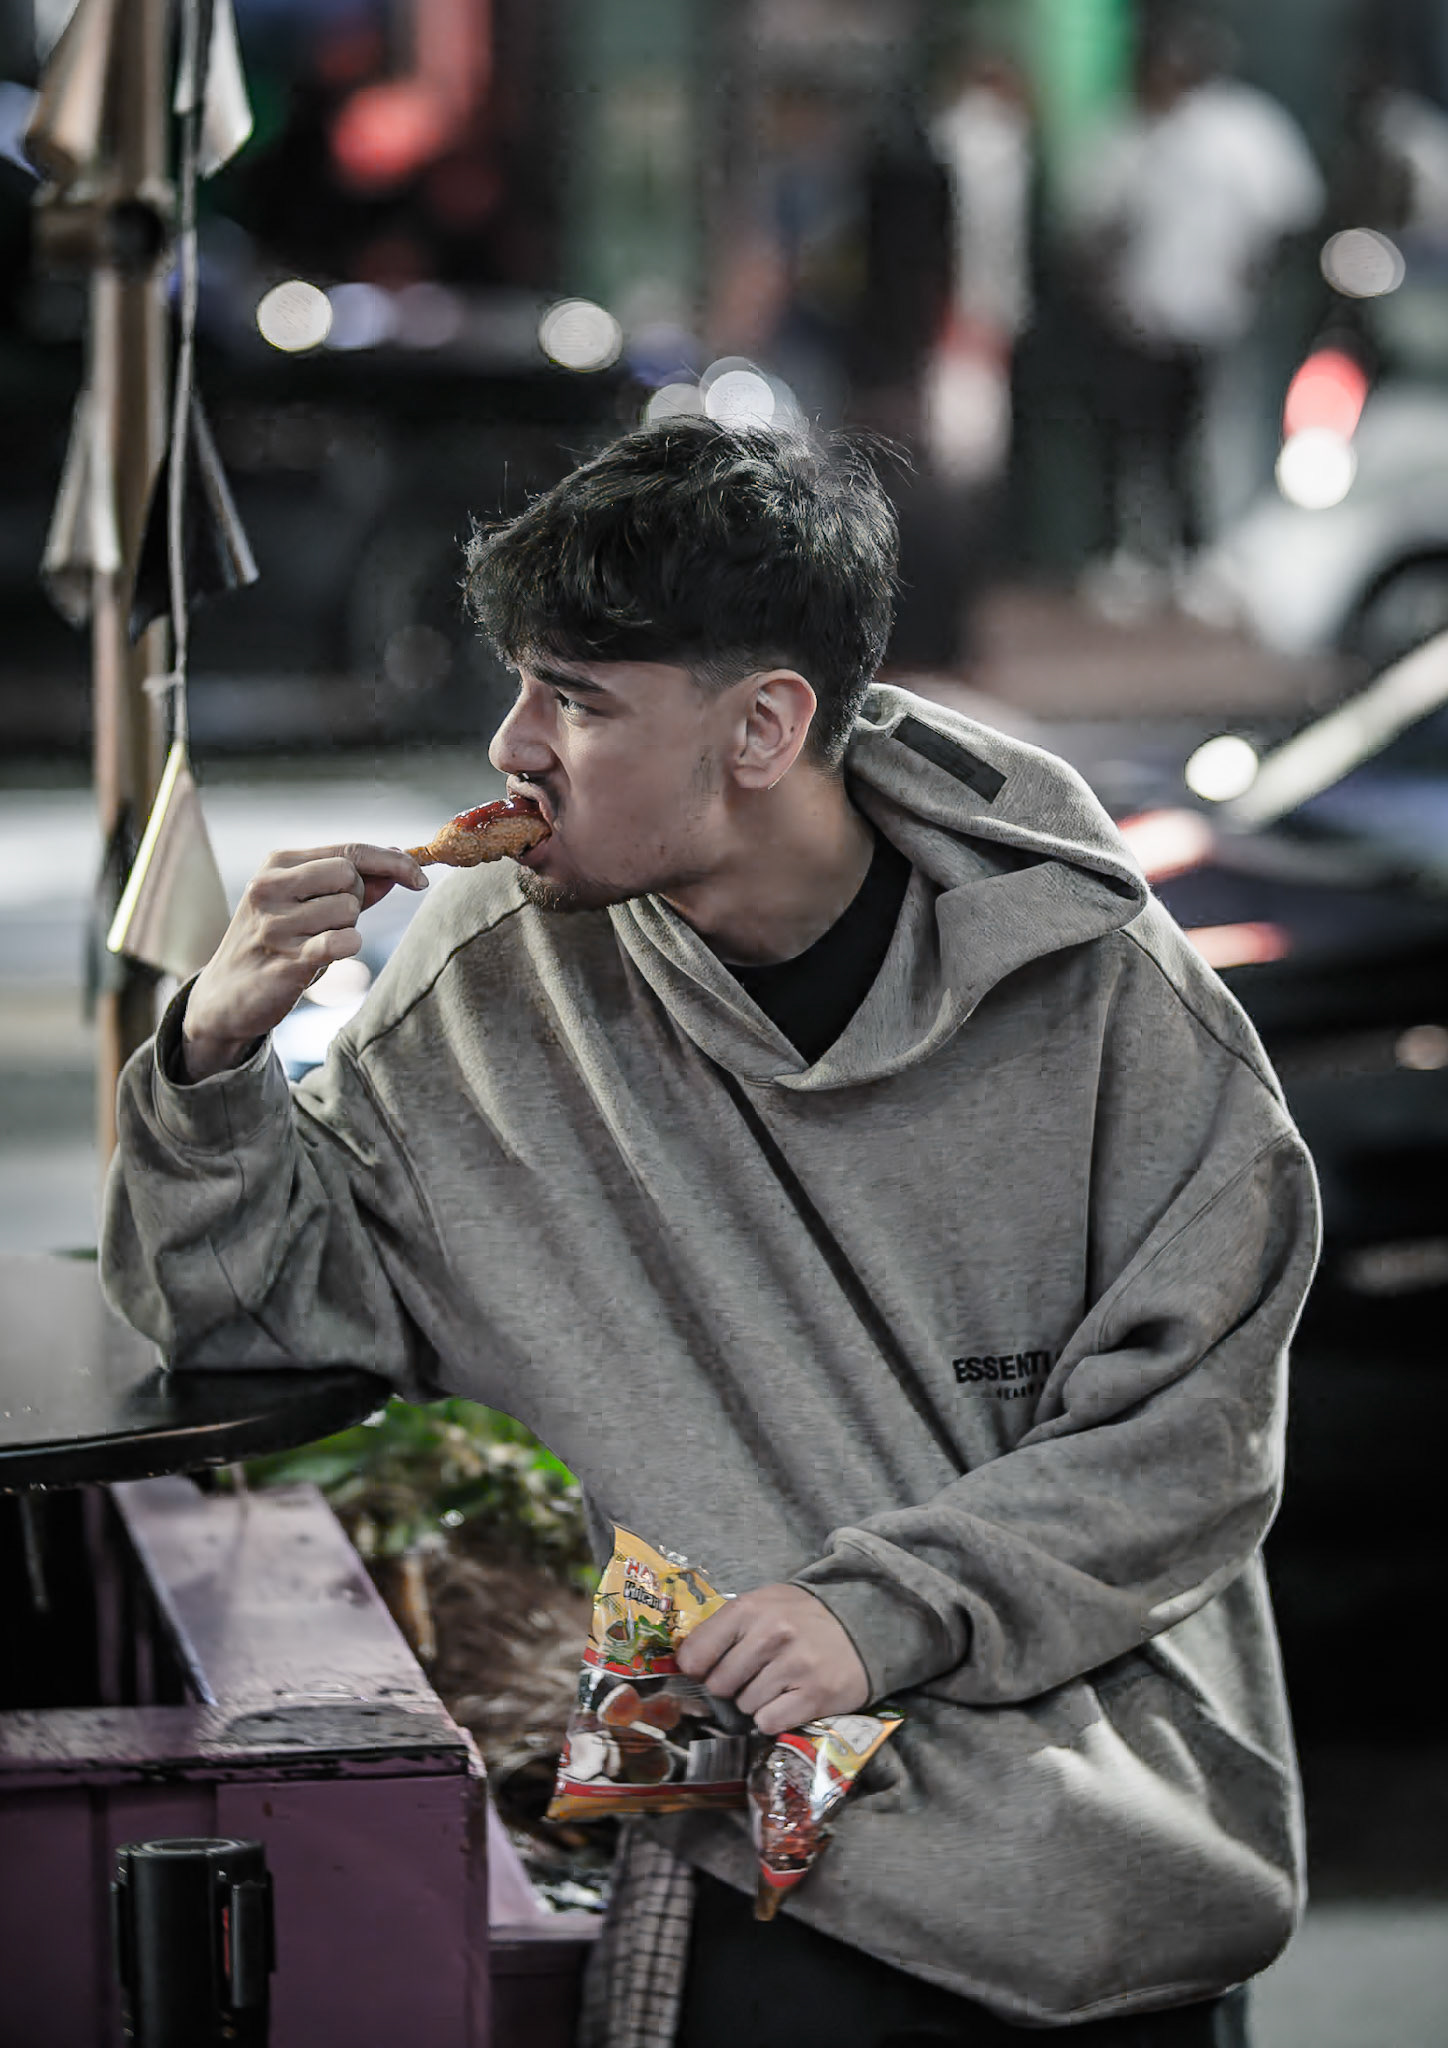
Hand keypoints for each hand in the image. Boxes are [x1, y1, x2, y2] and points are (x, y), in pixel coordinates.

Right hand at [181, 844, 426, 1081]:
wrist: (226, 996)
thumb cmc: (275, 944)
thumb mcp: (306, 905)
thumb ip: (351, 885)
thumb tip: (397, 864)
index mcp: (277, 864)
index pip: (349, 850)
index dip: (393, 861)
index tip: (419, 877)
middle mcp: (270, 887)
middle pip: (350, 876)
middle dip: (356, 899)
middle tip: (331, 921)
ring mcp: (275, 924)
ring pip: (349, 911)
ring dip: (346, 929)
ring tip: (314, 942)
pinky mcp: (286, 960)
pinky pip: (344, 941)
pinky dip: (346, 947)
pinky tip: (322, 956)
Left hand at [675, 1583, 868, 1735]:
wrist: (863, 1623)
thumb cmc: (802, 1616)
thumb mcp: (763, 1604)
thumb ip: (725, 1628)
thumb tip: (685, 1662)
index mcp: (750, 1609)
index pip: (696, 1654)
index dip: (697, 1668)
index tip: (707, 1669)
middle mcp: (771, 1635)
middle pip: (719, 1685)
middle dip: (731, 1685)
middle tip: (754, 1674)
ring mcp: (795, 1666)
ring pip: (745, 1706)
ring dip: (756, 1701)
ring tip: (780, 1682)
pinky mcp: (815, 1695)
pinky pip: (769, 1722)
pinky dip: (775, 1717)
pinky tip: (791, 1699)